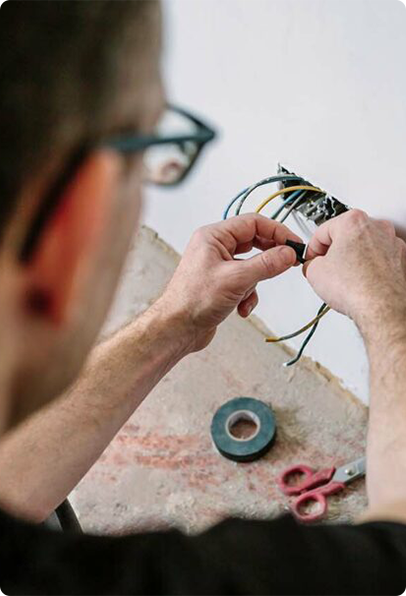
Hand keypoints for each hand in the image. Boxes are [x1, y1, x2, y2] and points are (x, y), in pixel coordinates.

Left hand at [159, 214, 300, 350]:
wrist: (177, 328)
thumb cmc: (192, 301)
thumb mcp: (236, 279)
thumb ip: (266, 264)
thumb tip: (287, 253)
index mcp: (213, 237)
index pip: (252, 223)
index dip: (276, 232)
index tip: (293, 244)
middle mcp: (214, 248)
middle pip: (253, 243)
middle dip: (268, 258)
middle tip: (286, 263)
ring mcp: (218, 266)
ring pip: (251, 266)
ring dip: (254, 283)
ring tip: (247, 294)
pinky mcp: (221, 284)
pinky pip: (245, 282)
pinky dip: (247, 295)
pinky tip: (241, 307)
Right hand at [303, 210, 405, 334]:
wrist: (382, 308)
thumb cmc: (356, 287)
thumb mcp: (314, 272)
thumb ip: (311, 263)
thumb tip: (314, 266)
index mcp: (353, 222)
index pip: (323, 231)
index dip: (312, 248)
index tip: (312, 258)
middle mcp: (376, 228)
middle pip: (346, 236)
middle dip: (334, 252)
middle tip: (325, 268)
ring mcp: (392, 243)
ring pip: (364, 247)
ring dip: (352, 259)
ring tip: (343, 278)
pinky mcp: (400, 260)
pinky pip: (378, 260)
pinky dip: (369, 268)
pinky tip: (360, 282)